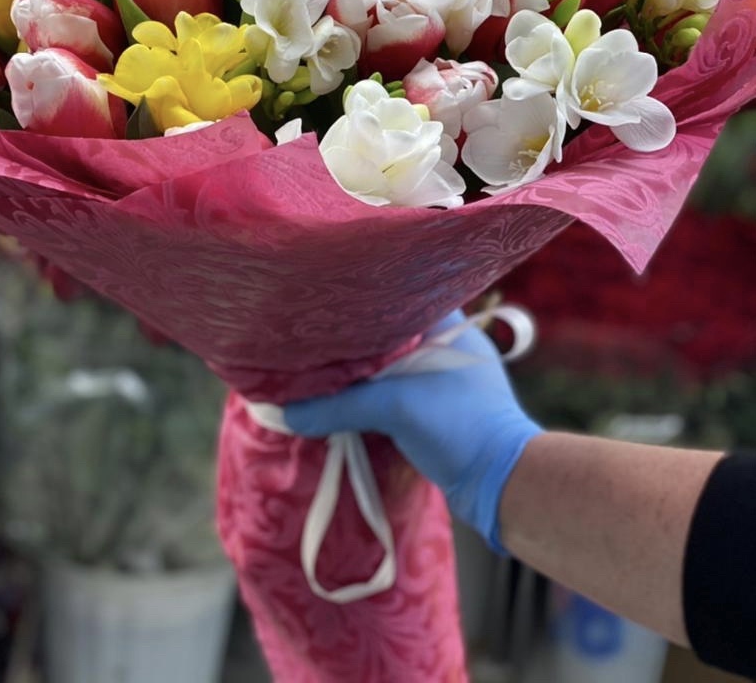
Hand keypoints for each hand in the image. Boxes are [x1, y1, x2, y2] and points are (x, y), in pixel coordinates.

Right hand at [283, 310, 542, 550]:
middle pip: (390, 336)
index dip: (362, 302)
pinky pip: (395, 396)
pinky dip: (371, 400)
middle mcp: (449, 348)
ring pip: (391, 369)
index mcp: (450, 327)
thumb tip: (283, 413)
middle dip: (355, 343)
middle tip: (315, 339)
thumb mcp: (395, 408)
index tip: (328, 304)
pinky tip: (342, 402)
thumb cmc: (459, 427)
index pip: (398, 300)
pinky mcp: (438, 414)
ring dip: (362, 376)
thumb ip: (338, 405)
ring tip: (320, 370)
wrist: (502, 486)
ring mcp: (445, 382)